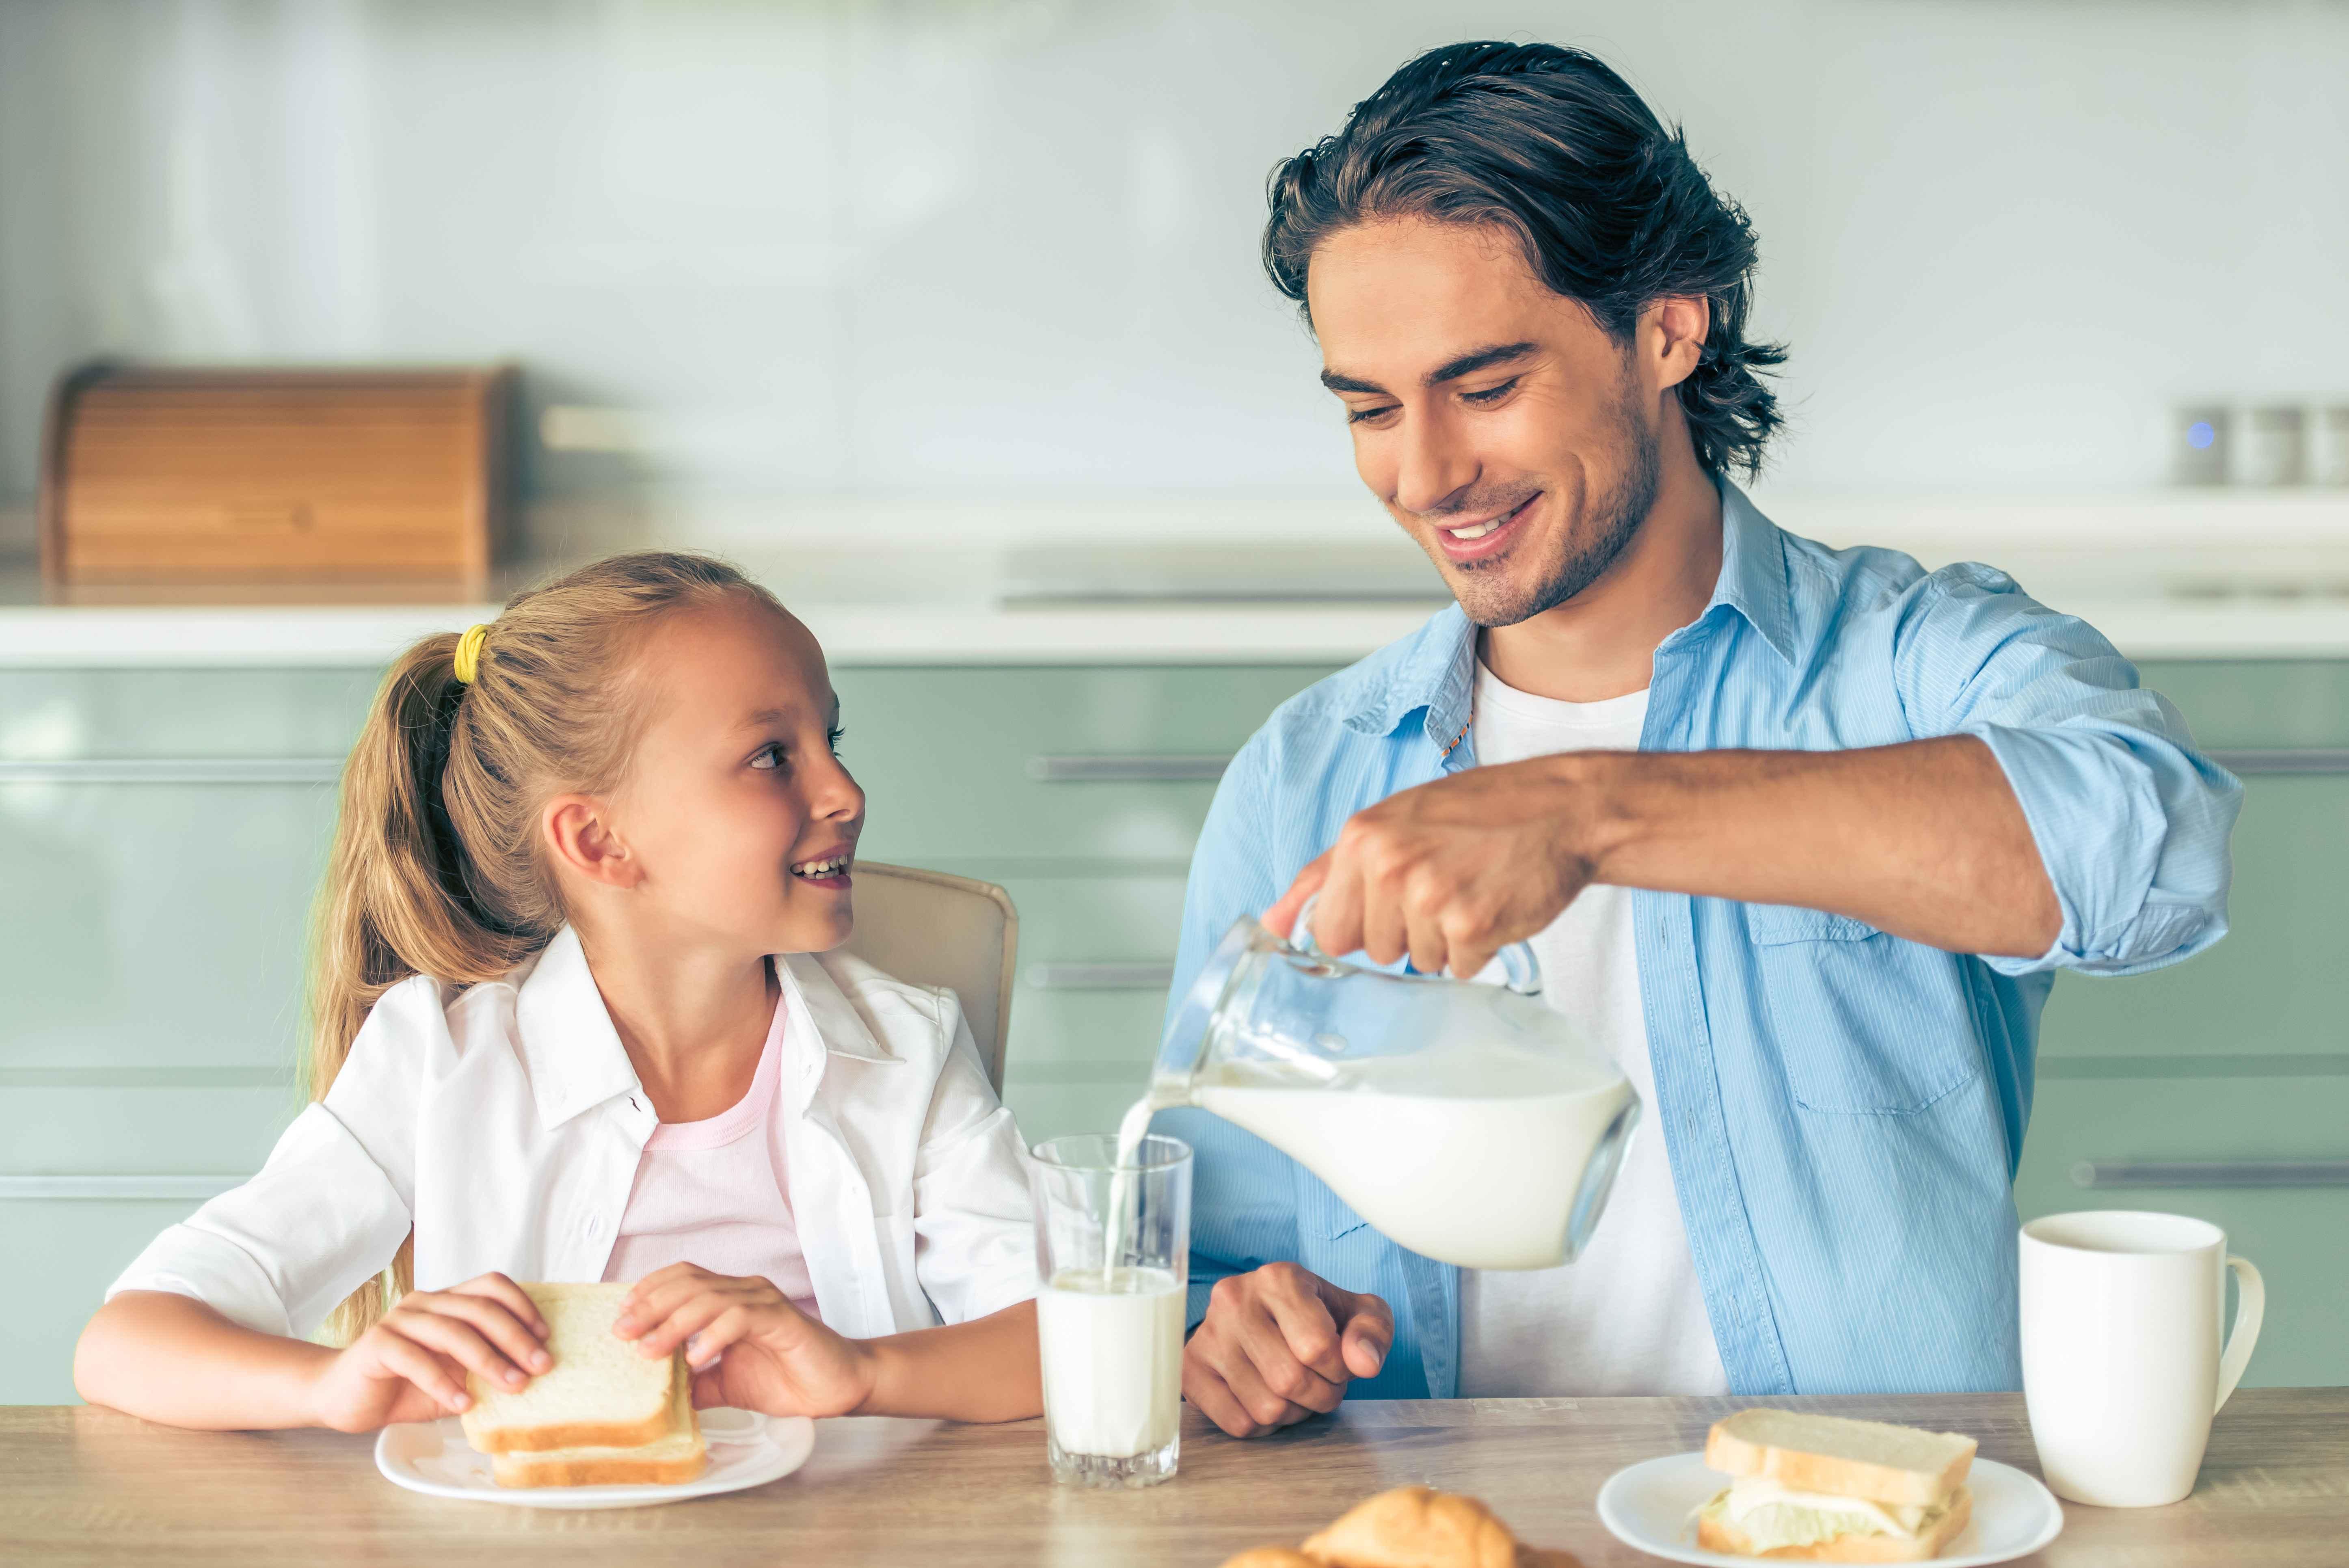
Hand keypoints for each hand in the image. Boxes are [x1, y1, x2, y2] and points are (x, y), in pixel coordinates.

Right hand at [305, 1272, 550, 1431]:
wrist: (344, 1398)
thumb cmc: (405, 1387)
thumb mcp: (455, 1377)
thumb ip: (484, 1370)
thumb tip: (534, 1376)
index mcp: (448, 1301)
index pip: (493, 1286)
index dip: (523, 1307)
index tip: (546, 1338)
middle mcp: (426, 1302)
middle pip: (480, 1308)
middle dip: (516, 1337)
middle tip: (541, 1367)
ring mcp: (400, 1320)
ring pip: (452, 1330)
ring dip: (488, 1359)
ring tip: (514, 1386)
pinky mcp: (378, 1344)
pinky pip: (416, 1359)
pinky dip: (443, 1383)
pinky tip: (464, 1404)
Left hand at [614, 1263, 875, 1418]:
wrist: (838, 1385)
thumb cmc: (787, 1378)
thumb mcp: (726, 1383)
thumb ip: (694, 1381)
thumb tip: (654, 1389)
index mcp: (731, 1298)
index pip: (683, 1277)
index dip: (649, 1290)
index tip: (621, 1316)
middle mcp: (745, 1291)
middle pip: (689, 1282)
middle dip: (650, 1305)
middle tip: (623, 1331)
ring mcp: (764, 1302)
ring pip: (710, 1297)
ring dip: (674, 1322)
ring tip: (651, 1349)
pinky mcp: (782, 1319)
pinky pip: (741, 1317)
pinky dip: (713, 1335)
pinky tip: (698, 1358)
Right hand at [1184, 1262, 1391, 1437]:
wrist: (1267, 1318)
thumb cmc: (1319, 1317)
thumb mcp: (1360, 1314)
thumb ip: (1372, 1332)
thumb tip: (1363, 1363)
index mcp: (1278, 1278)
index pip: (1318, 1347)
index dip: (1341, 1370)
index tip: (1339, 1365)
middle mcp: (1234, 1300)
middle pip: (1290, 1381)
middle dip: (1320, 1396)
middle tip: (1322, 1385)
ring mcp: (1207, 1336)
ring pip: (1265, 1408)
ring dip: (1294, 1413)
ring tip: (1295, 1391)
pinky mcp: (1191, 1370)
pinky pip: (1237, 1424)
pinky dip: (1263, 1425)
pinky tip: (1267, 1399)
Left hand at [1263, 756, 1612, 979]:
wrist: (1562, 808)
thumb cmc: (1479, 813)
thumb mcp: (1394, 823)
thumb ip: (1325, 875)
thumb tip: (1269, 924)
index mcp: (1362, 838)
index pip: (1330, 927)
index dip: (1364, 924)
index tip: (1394, 903)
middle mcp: (1389, 865)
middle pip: (1375, 949)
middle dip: (1409, 931)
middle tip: (1447, 885)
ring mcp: (1429, 898)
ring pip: (1418, 962)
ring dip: (1447, 940)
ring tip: (1473, 890)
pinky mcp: (1470, 927)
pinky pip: (1459, 968)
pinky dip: (1479, 948)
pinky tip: (1494, 905)